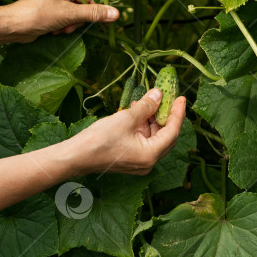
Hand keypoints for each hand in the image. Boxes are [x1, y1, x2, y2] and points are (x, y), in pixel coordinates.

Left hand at [5, 0, 119, 42]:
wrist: (14, 26)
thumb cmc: (39, 15)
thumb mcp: (69, 14)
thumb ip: (93, 14)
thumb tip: (116, 13)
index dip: (90, 12)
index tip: (92, 24)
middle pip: (82, 6)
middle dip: (76, 20)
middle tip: (67, 27)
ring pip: (74, 14)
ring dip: (69, 25)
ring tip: (59, 29)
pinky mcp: (50, 9)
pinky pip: (65, 18)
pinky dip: (62, 26)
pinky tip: (54, 30)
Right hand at [69, 89, 187, 175]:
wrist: (76, 157)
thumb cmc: (99, 140)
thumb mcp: (126, 118)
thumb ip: (146, 106)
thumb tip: (158, 94)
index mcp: (150, 155)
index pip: (173, 132)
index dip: (178, 113)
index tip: (181, 98)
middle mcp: (148, 162)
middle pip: (165, 136)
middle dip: (165, 115)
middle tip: (166, 97)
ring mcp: (139, 162)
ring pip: (153, 137)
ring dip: (152, 119)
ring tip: (145, 102)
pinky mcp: (130, 159)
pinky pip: (142, 141)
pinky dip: (142, 126)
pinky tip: (136, 112)